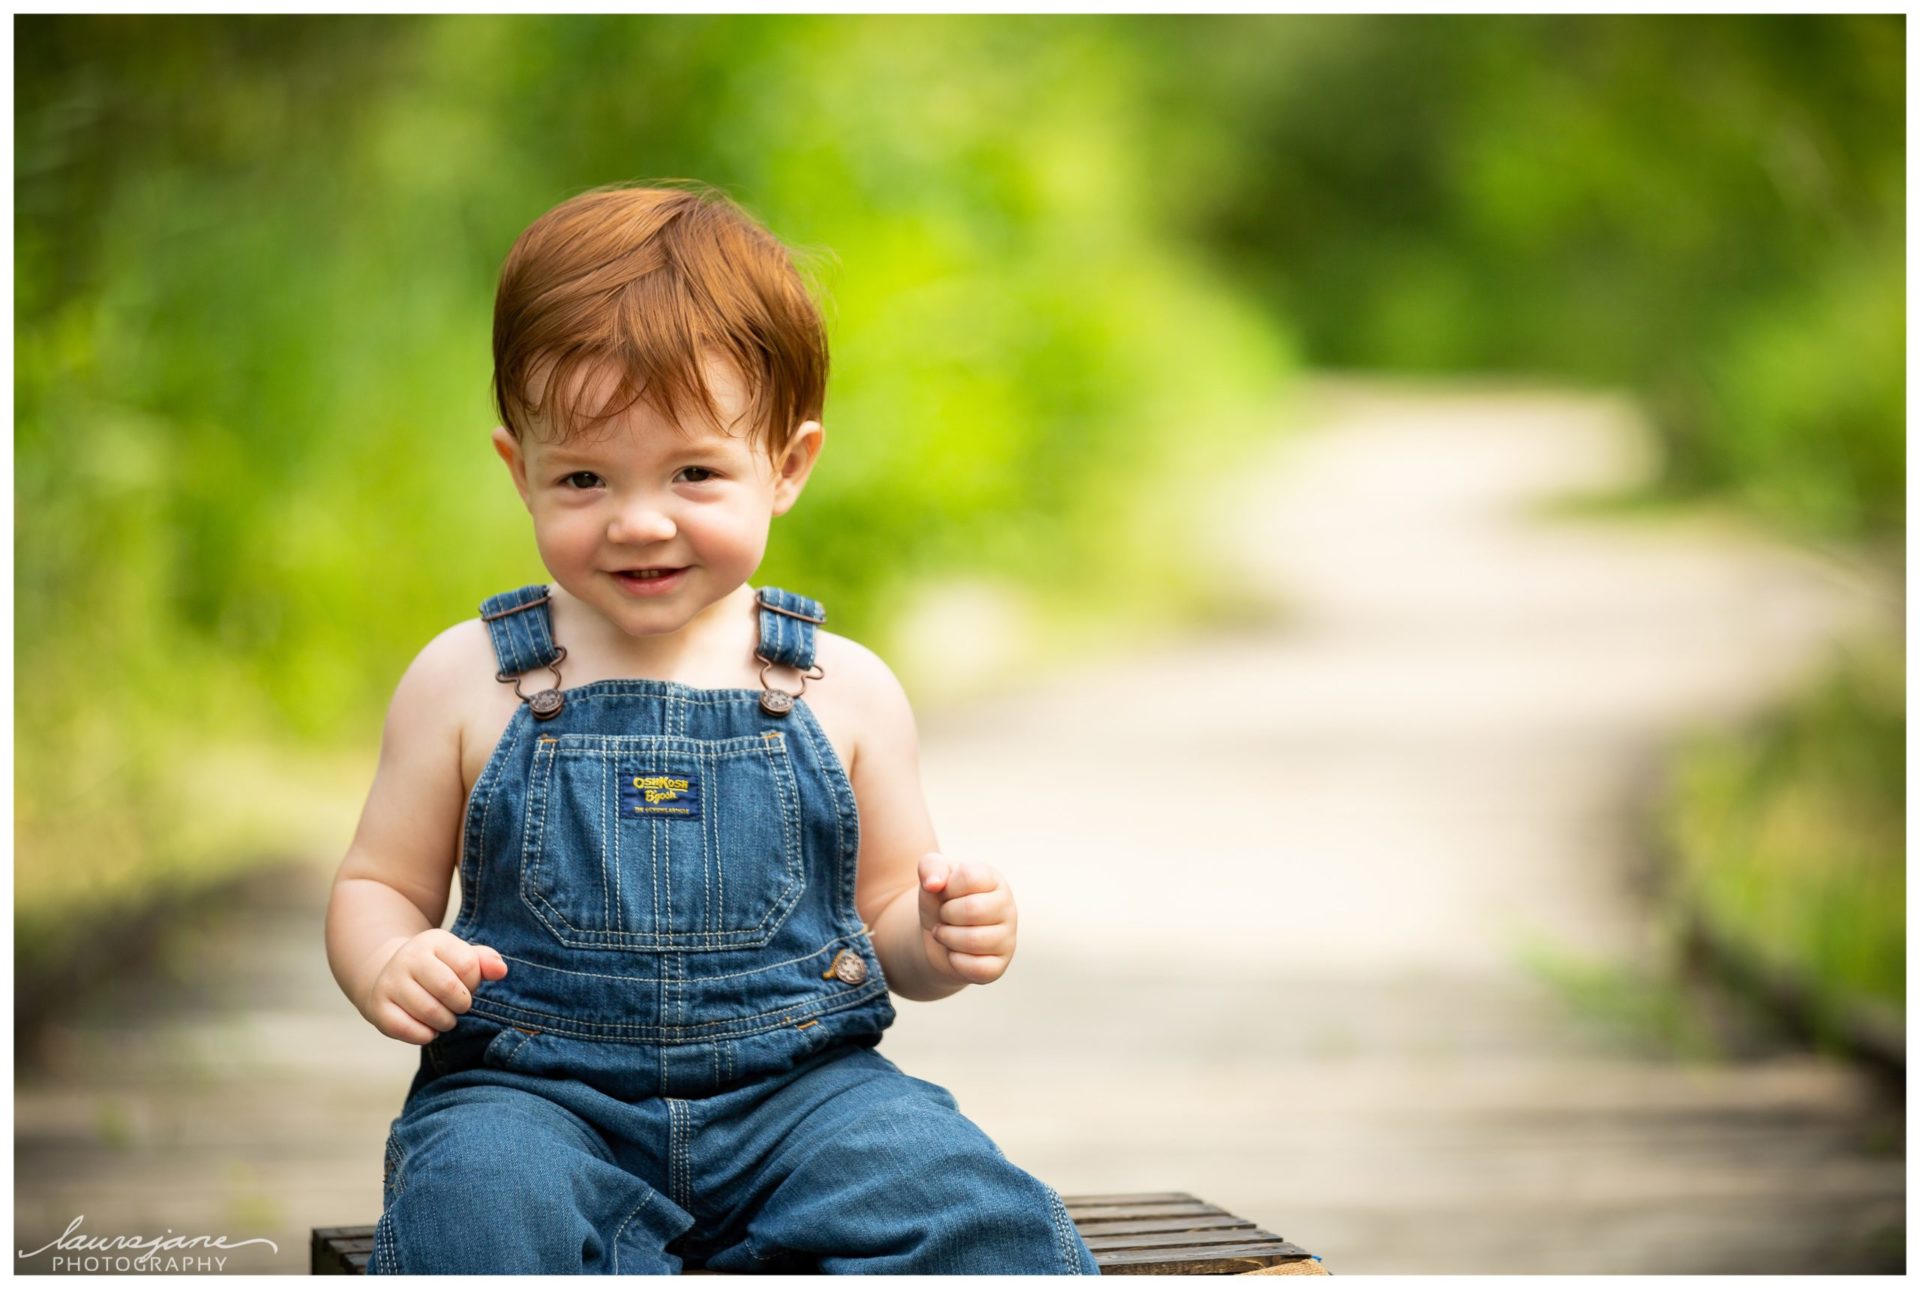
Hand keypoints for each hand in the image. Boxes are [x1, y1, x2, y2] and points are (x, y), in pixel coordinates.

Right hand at [360, 929, 508, 1044]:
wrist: (391, 975)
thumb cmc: (438, 969)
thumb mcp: (461, 957)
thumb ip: (485, 962)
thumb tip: (501, 971)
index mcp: (433, 941)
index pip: (468, 966)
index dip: (474, 983)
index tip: (467, 987)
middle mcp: (408, 958)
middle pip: (448, 989)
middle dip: (462, 1005)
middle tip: (459, 1007)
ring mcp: (390, 983)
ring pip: (429, 1012)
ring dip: (446, 1022)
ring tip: (445, 1018)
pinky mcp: (378, 1008)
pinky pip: (407, 1029)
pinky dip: (425, 1035)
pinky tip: (428, 1029)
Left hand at [917, 853, 1015, 985]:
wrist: (937, 934)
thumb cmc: (940, 899)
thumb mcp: (931, 876)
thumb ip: (930, 867)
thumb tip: (933, 884)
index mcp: (993, 879)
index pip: (969, 876)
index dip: (947, 887)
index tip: (946, 892)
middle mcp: (1007, 907)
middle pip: (973, 910)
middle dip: (946, 914)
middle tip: (944, 915)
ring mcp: (1007, 938)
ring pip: (974, 940)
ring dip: (947, 937)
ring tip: (946, 933)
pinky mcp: (999, 966)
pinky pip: (977, 968)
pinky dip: (955, 961)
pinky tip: (955, 953)